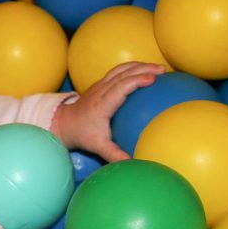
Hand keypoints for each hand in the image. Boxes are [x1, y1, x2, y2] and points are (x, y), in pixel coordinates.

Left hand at [51, 62, 165, 161]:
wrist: (65, 123)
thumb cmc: (83, 134)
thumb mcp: (97, 146)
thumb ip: (114, 154)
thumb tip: (132, 163)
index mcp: (101, 104)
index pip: (119, 88)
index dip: (135, 81)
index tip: (152, 79)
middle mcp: (100, 91)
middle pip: (123, 74)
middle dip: (143, 68)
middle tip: (162, 70)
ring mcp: (100, 85)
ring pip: (121, 69)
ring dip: (140, 65)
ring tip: (158, 68)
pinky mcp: (101, 83)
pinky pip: (119, 71)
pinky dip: (134, 68)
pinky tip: (146, 72)